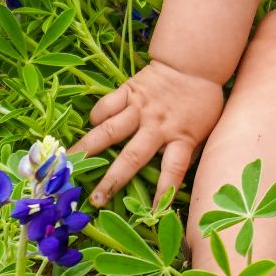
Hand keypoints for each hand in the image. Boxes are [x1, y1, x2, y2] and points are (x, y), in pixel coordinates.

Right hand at [69, 60, 225, 209]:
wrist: (194, 63)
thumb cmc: (202, 102)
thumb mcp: (206, 130)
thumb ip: (191, 152)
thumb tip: (178, 180)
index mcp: (182, 138)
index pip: (174, 170)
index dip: (164, 191)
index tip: (154, 213)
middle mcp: (158, 126)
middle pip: (132, 157)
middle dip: (112, 180)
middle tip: (94, 200)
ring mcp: (140, 108)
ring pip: (110, 131)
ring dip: (89, 149)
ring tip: (69, 164)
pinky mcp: (129, 91)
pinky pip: (106, 106)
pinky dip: (96, 117)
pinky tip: (90, 127)